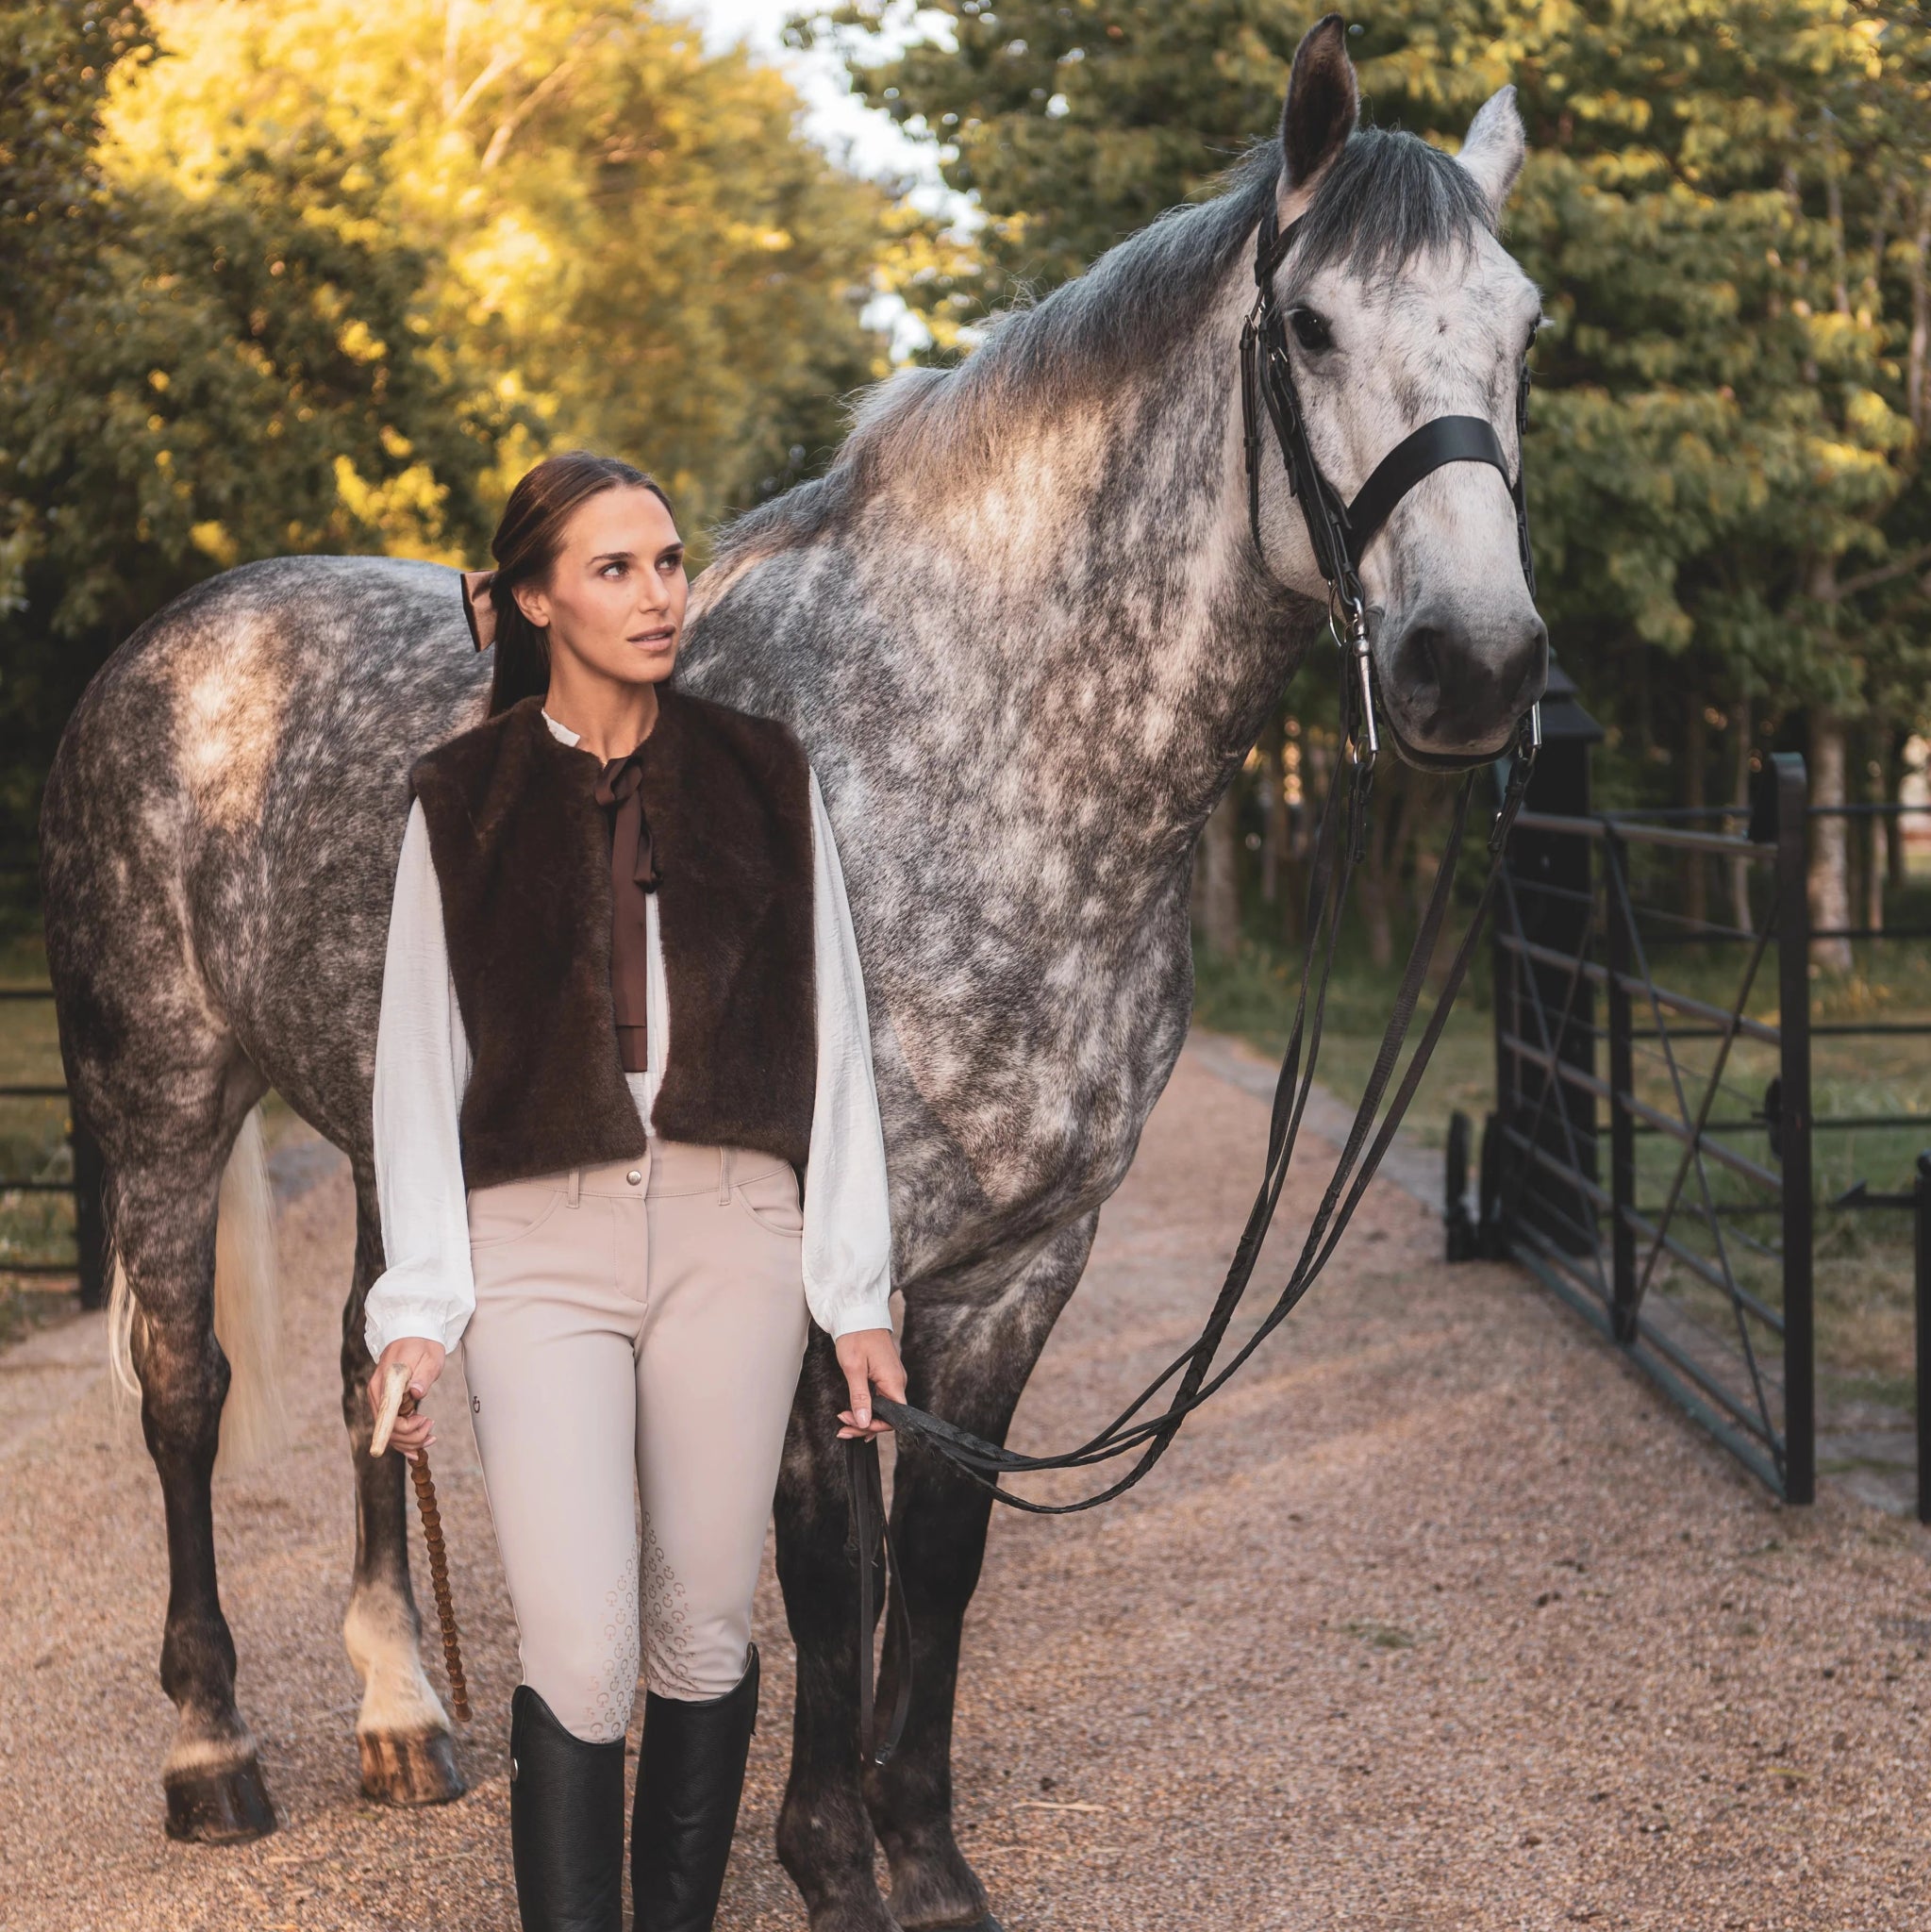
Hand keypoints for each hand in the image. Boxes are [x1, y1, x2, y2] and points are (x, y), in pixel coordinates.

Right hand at [370, 1336, 445, 1460]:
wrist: (412, 1333)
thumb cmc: (423, 1344)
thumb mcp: (431, 1356)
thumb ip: (423, 1375)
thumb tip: (416, 1393)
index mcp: (388, 1380)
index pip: (384, 1412)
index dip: (383, 1434)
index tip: (378, 1452)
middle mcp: (377, 1392)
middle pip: (388, 1428)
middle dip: (411, 1436)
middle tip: (430, 1426)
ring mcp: (378, 1398)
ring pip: (388, 1431)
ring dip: (410, 1439)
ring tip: (430, 1433)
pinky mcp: (383, 1402)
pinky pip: (389, 1426)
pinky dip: (404, 1438)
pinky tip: (420, 1444)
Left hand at [834, 1327, 905, 1439]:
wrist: (858, 1314)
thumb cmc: (856, 1336)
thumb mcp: (853, 1368)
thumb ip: (860, 1397)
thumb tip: (864, 1422)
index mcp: (893, 1381)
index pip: (893, 1418)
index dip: (873, 1426)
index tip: (852, 1425)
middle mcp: (897, 1382)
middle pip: (887, 1416)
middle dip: (864, 1424)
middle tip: (843, 1428)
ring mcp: (892, 1379)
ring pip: (882, 1408)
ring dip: (864, 1417)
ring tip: (844, 1420)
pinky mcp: (885, 1376)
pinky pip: (880, 1399)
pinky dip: (867, 1407)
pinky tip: (855, 1413)